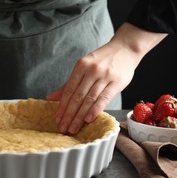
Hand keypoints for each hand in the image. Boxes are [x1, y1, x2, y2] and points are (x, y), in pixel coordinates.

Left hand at [47, 23, 166, 134]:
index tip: (57, 119)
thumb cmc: (102, 60)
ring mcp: (105, 76)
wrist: (125, 48)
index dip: (62, 106)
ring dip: (80, 116)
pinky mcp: (117, 82)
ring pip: (89, 99)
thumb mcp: (84, 68)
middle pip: (77, 96)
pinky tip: (89, 119)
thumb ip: (69, 84)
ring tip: (73, 128)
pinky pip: (104, 98)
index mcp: (81, 66)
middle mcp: (92, 70)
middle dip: (69, 114)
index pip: (69, 90)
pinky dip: (96, 109)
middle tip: (63, 128)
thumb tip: (51, 98)